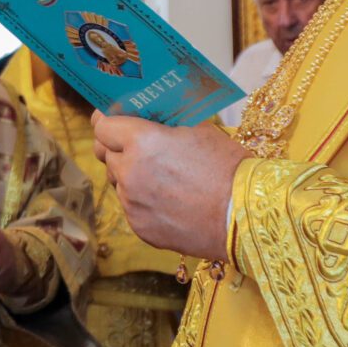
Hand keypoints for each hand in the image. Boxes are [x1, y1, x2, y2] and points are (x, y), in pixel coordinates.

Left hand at [91, 114, 245, 260]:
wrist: (245, 216)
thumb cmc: (228, 168)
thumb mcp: (199, 130)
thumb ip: (165, 126)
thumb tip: (149, 121)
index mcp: (142, 141)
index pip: (103, 126)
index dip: (106, 121)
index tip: (110, 119)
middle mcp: (129, 172)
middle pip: (105, 154)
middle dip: (116, 147)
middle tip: (132, 145)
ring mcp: (132, 203)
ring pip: (118, 182)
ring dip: (129, 175)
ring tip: (158, 176)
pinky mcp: (139, 227)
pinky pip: (131, 207)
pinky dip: (142, 201)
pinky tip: (167, 200)